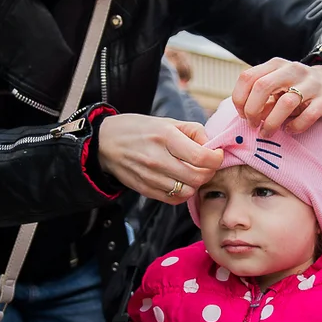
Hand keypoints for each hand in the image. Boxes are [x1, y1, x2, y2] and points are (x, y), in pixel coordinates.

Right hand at [97, 114, 222, 203]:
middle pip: (198, 178)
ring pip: (187, 191)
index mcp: (166, 137)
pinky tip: (180, 181)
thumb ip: (194, 132)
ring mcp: (150, 177)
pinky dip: (182, 193)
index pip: (202, 158)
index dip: (216, 158)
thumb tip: (212, 146)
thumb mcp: (167, 122)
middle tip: (207, 165)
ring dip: (196, 184)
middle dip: (209, 172)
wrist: (105, 143)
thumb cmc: (139, 130)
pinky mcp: (145, 189)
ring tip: (192, 172)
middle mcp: (158, 159)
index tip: (216, 154)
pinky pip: (173, 199)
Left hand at [232, 59, 321, 135]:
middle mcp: (293, 70)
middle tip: (253, 125)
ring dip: (271, 123)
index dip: (240, 99)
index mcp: (276, 65)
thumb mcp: (278, 84)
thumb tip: (247, 115)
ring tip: (267, 133)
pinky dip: (295, 127)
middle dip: (252, 110)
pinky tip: (289, 130)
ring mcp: (312, 83)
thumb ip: (261, 96)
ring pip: (286, 102)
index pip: (248, 77)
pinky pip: (308, 115)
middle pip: (263, 86)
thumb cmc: (298, 86)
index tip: (242, 114)